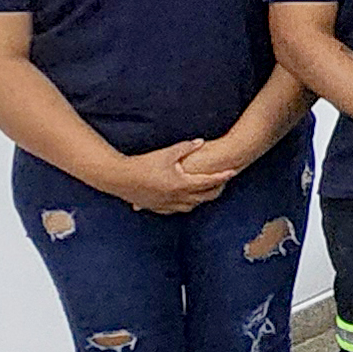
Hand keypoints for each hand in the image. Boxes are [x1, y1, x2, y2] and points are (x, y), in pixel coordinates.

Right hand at [107, 143, 226, 215]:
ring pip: (192, 206)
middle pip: (204, 197)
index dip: (222, 176)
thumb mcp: (166, 153)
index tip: (233, 171)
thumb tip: (201, 142)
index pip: (208, 181)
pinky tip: (186, 200)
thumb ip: (186, 148)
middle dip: (216, 189)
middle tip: (223, 182)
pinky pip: (177, 210)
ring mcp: (167, 204)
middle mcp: (177, 197)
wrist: (119, 178)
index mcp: (181, 184)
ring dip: (202, 199)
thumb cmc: (143, 164)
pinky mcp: (157, 207)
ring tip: (207, 191)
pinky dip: (186, 205)